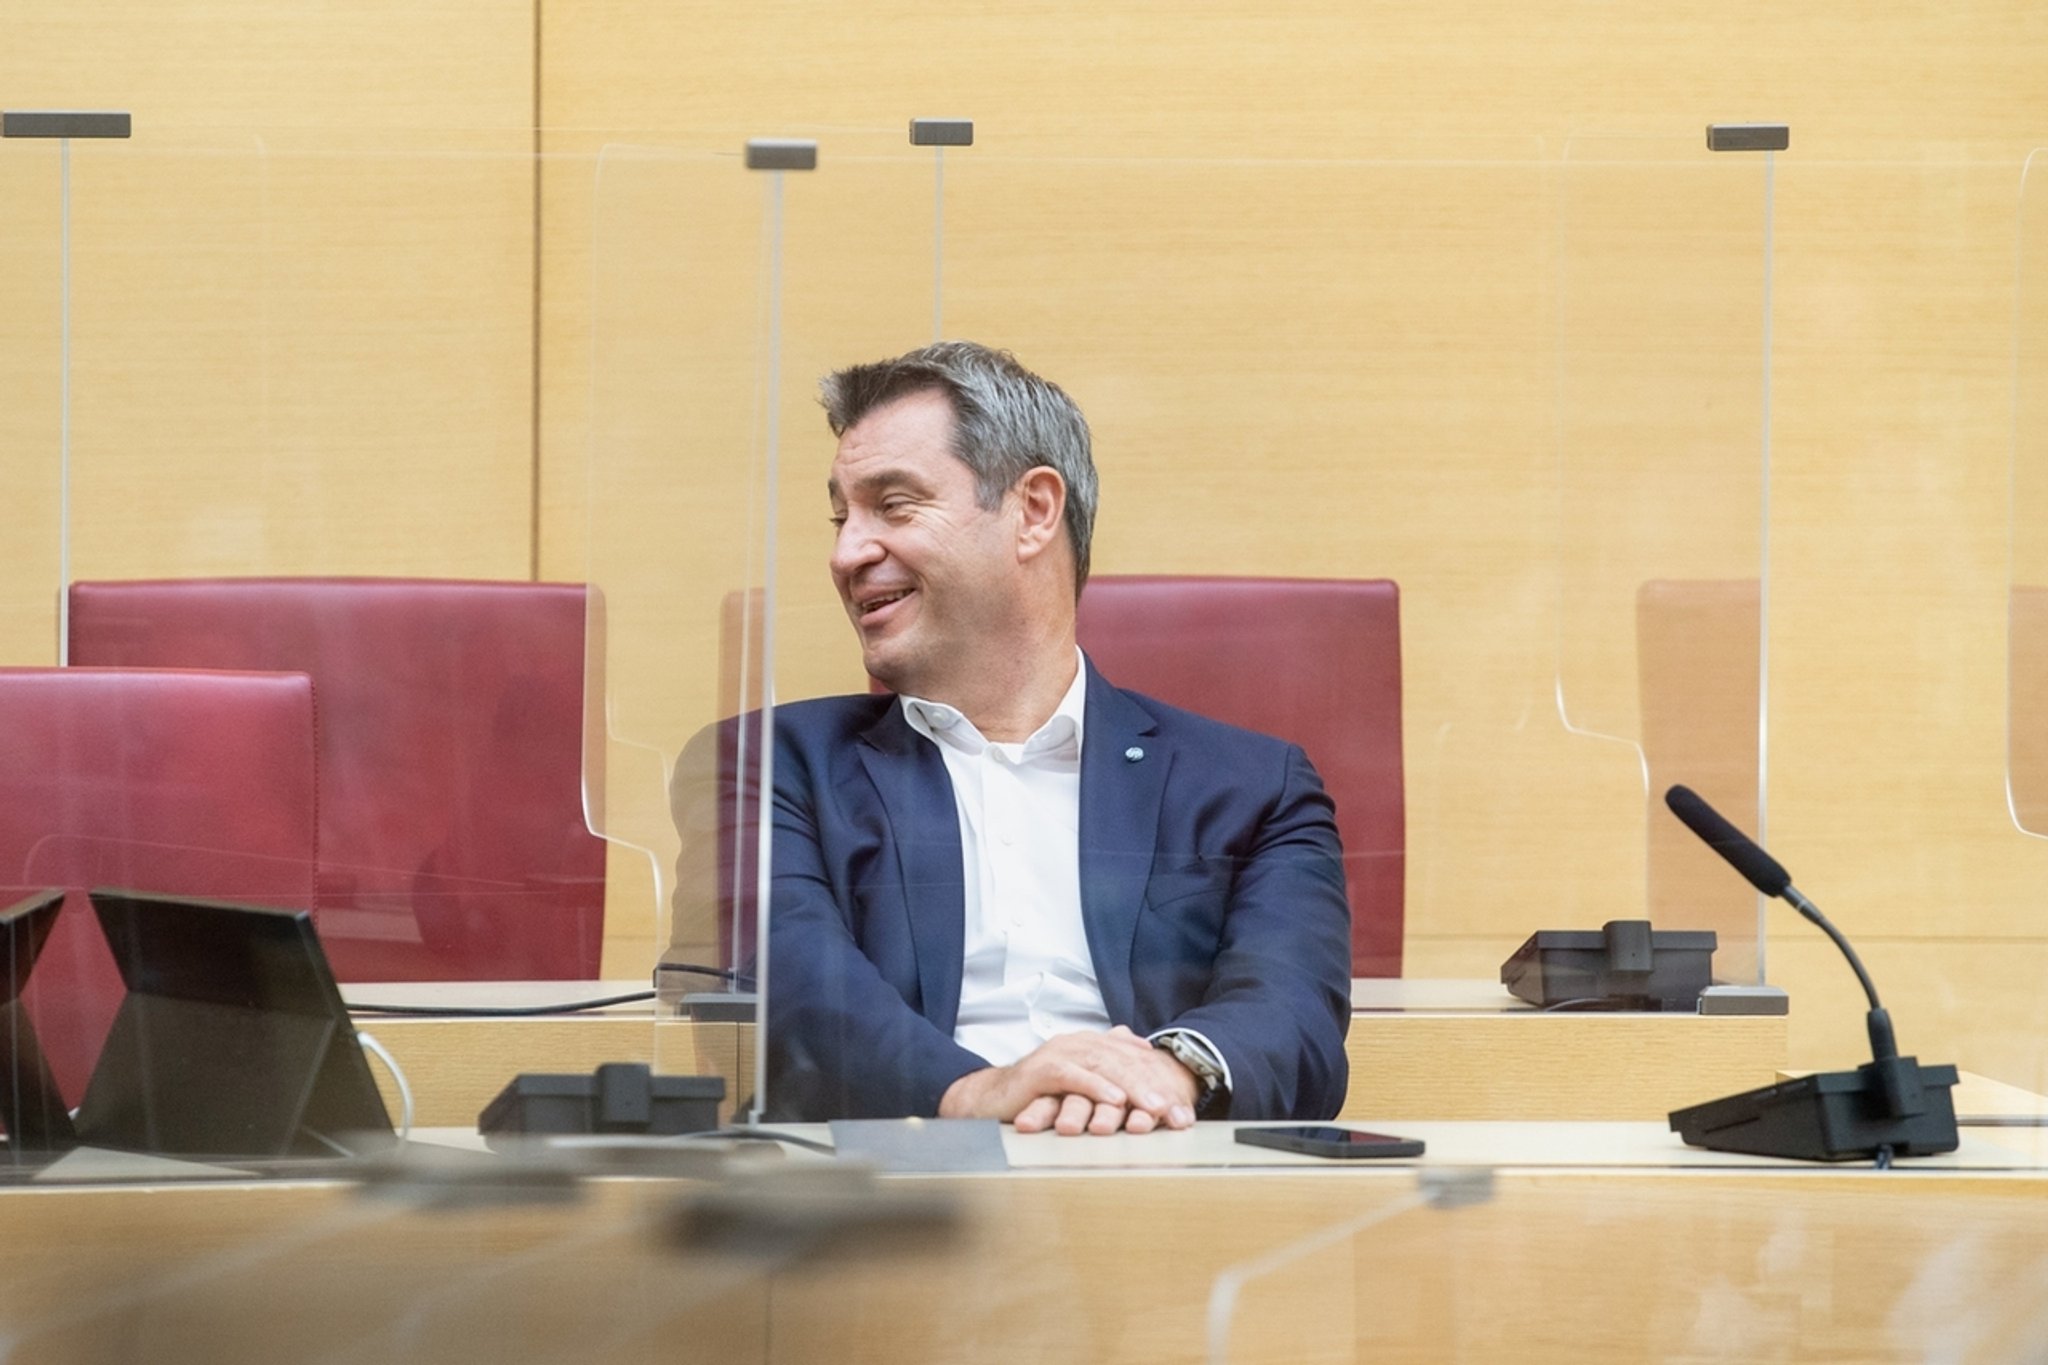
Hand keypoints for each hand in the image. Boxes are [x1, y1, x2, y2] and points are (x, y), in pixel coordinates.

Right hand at [940, 1027, 1199, 1134]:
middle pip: (1124, 1061)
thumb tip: (1147, 1056)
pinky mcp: (1040, 1070)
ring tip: (1155, 1106)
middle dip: (1154, 1086)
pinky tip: (1114, 1099)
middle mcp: (1077, 1043)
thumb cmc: (1039, 1096)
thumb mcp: (1081, 1085)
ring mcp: (1059, 1053)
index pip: (1134, 1059)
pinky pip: (1073, 1075)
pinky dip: (1095, 1086)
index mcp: (1091, 1044)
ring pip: (1103, 1065)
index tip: (1183, 1112)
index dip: (1161, 1082)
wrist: (990, 1098)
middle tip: (1176, 1111)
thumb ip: (1111, 1070)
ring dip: (1132, 1087)